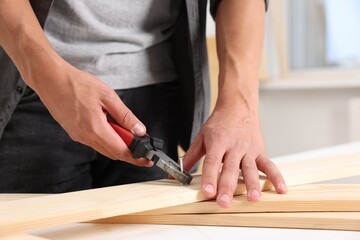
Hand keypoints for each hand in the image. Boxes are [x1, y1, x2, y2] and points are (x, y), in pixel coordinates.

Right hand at [32, 60, 151, 166]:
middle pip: (113, 153)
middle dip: (129, 151)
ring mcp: (78, 136)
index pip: (120, 151)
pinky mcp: (74, 133)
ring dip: (117, 144)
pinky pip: (95, 142)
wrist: (51, 79)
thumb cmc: (76, 84)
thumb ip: (125, 116)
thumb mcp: (108, 96)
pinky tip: (110, 126)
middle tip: (141, 143)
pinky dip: (107, 138)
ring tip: (126, 130)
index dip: (136, 157)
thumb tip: (139, 130)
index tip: (147, 159)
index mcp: (95, 128)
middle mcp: (85, 137)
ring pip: (104, 148)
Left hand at [184, 103, 286, 207]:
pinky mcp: (260, 151)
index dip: (209, 177)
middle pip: (230, 169)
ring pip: (250, 169)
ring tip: (253, 199)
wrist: (238, 106)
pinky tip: (281, 189)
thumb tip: (175, 174)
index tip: (207, 192)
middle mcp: (234, 146)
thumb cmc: (219, 123)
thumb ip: (190, 157)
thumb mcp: (202, 137)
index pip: (212, 161)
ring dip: (252, 184)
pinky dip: (276, 177)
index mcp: (218, 141)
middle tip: (224, 203)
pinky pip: (269, 165)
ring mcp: (248, 149)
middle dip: (227, 187)